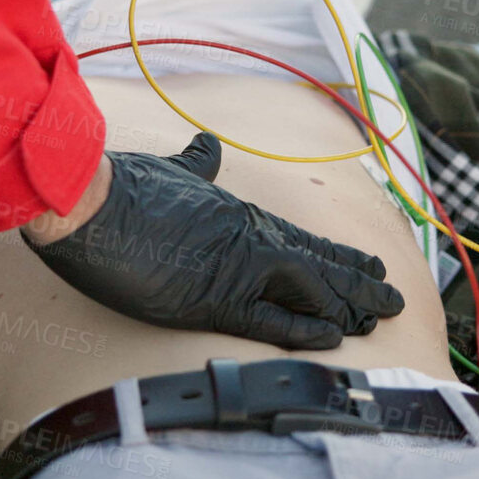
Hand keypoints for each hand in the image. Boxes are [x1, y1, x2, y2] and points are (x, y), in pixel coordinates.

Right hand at [20, 133, 405, 348]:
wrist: (84, 200)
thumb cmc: (117, 184)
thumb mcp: (166, 168)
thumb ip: (194, 164)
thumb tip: (208, 144)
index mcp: (234, 211)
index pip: (300, 240)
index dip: (337, 256)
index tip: (367, 266)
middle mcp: (245, 237)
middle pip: (317, 264)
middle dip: (358, 282)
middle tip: (394, 299)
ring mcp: (234, 267)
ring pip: (310, 288)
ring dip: (349, 303)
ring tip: (382, 317)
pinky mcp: (212, 296)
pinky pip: (272, 317)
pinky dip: (306, 326)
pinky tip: (338, 335)